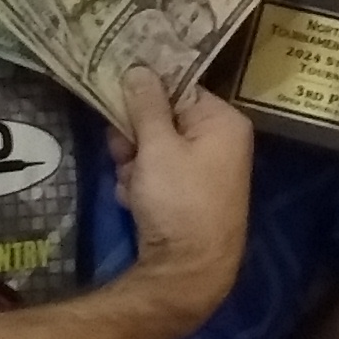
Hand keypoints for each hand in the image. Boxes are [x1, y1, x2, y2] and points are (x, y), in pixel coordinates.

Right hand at [110, 67, 253, 327]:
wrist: (188, 270)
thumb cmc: (179, 200)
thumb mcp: (158, 146)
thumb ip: (146, 105)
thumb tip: (139, 68)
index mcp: (223, 122)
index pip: (179, 88)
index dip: (146, 95)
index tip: (115, 98)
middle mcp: (220, 141)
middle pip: (164, 118)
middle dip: (136, 137)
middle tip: (124, 153)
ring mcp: (205, 170)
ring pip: (154, 147)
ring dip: (134, 163)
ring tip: (133, 184)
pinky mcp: (188, 194)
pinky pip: (157, 173)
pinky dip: (141, 184)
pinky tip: (136, 200)